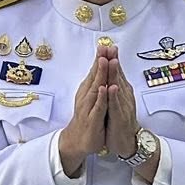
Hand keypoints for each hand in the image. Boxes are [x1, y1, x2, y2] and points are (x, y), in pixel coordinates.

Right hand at [56, 56, 107, 175]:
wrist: (78, 140)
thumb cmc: (88, 117)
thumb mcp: (93, 98)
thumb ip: (96, 83)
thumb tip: (100, 67)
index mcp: (88, 91)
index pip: (95, 72)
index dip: (100, 58)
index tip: (105, 44)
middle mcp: (87, 96)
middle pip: (94, 76)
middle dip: (100, 61)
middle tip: (104, 46)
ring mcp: (89, 107)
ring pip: (95, 88)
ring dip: (100, 74)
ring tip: (104, 61)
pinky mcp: (93, 119)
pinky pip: (98, 107)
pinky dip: (102, 97)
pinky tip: (105, 88)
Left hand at [102, 44, 139, 155]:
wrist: (127, 141)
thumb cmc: (120, 120)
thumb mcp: (117, 100)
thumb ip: (115, 84)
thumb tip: (112, 70)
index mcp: (122, 91)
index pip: (116, 72)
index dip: (112, 58)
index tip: (107, 44)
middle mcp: (124, 96)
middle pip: (118, 75)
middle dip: (114, 61)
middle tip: (111, 47)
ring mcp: (123, 106)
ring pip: (118, 87)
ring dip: (115, 74)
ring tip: (112, 61)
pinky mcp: (120, 117)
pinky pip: (116, 106)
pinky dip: (114, 97)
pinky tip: (111, 88)